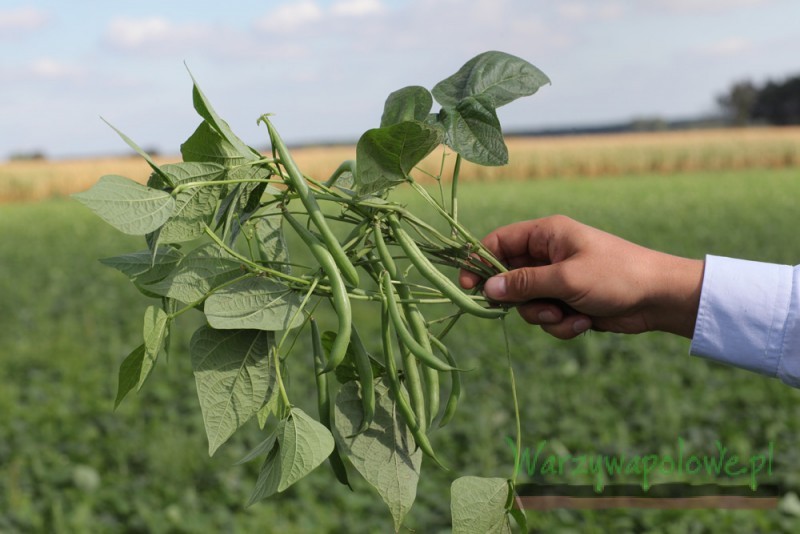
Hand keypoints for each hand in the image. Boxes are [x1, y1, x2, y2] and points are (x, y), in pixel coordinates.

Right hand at [460, 215, 703, 338]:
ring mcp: (558, 280)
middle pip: (509, 279)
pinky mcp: (568, 302)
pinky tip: (583, 324)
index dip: (480, 263)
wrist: (659, 298)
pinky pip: (547, 318)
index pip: (498, 243)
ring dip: (544, 317)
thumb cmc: (615, 275)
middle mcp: (548, 255)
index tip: (469, 287)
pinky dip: (561, 325)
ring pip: (527, 304)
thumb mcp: (565, 279)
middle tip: (537, 308)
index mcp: (546, 235)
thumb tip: (486, 289)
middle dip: (521, 300)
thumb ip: (523, 284)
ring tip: (569, 316)